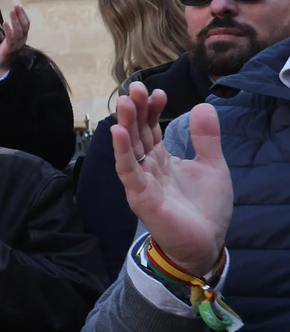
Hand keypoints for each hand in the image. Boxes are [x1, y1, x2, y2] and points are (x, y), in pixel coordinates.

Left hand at [0, 5, 29, 78]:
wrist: (2, 65)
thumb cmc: (6, 51)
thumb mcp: (11, 38)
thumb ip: (14, 31)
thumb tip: (13, 18)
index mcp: (23, 37)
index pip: (26, 24)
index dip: (23, 15)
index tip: (18, 6)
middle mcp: (22, 40)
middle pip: (24, 26)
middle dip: (20, 15)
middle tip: (16, 6)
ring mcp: (17, 45)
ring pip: (19, 31)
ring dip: (15, 20)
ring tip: (11, 11)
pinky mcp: (10, 49)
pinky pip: (11, 38)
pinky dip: (8, 30)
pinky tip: (5, 23)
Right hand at [113, 83, 229, 278]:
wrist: (205, 243)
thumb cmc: (206, 208)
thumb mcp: (212, 165)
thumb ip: (205, 138)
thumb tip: (202, 105)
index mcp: (162, 159)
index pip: (151, 128)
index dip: (152, 110)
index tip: (159, 92)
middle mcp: (147, 167)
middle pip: (137, 133)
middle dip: (135, 111)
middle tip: (134, 88)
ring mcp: (141, 181)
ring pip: (129, 148)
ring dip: (125, 124)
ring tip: (124, 102)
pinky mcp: (140, 197)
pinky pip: (128, 171)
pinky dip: (121, 152)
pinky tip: (118, 132)